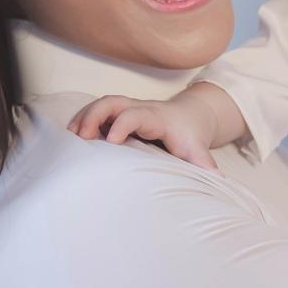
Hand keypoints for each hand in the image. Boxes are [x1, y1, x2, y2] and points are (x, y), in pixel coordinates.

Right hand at [67, 87, 222, 171]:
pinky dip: (83, 120)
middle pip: (113, 101)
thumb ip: (205, 168)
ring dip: (83, 117)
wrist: (190, 116)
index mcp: (158, 118)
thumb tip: (219, 186)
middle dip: (94, 115)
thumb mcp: (199, 152)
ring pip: (101, 104)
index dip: (123, 124)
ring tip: (68, 138)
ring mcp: (128, 109)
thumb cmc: (190, 136)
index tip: (110, 141)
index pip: (136, 115)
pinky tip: (71, 138)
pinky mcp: (119, 114)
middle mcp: (140, 108)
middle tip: (79, 137)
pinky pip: (97, 111)